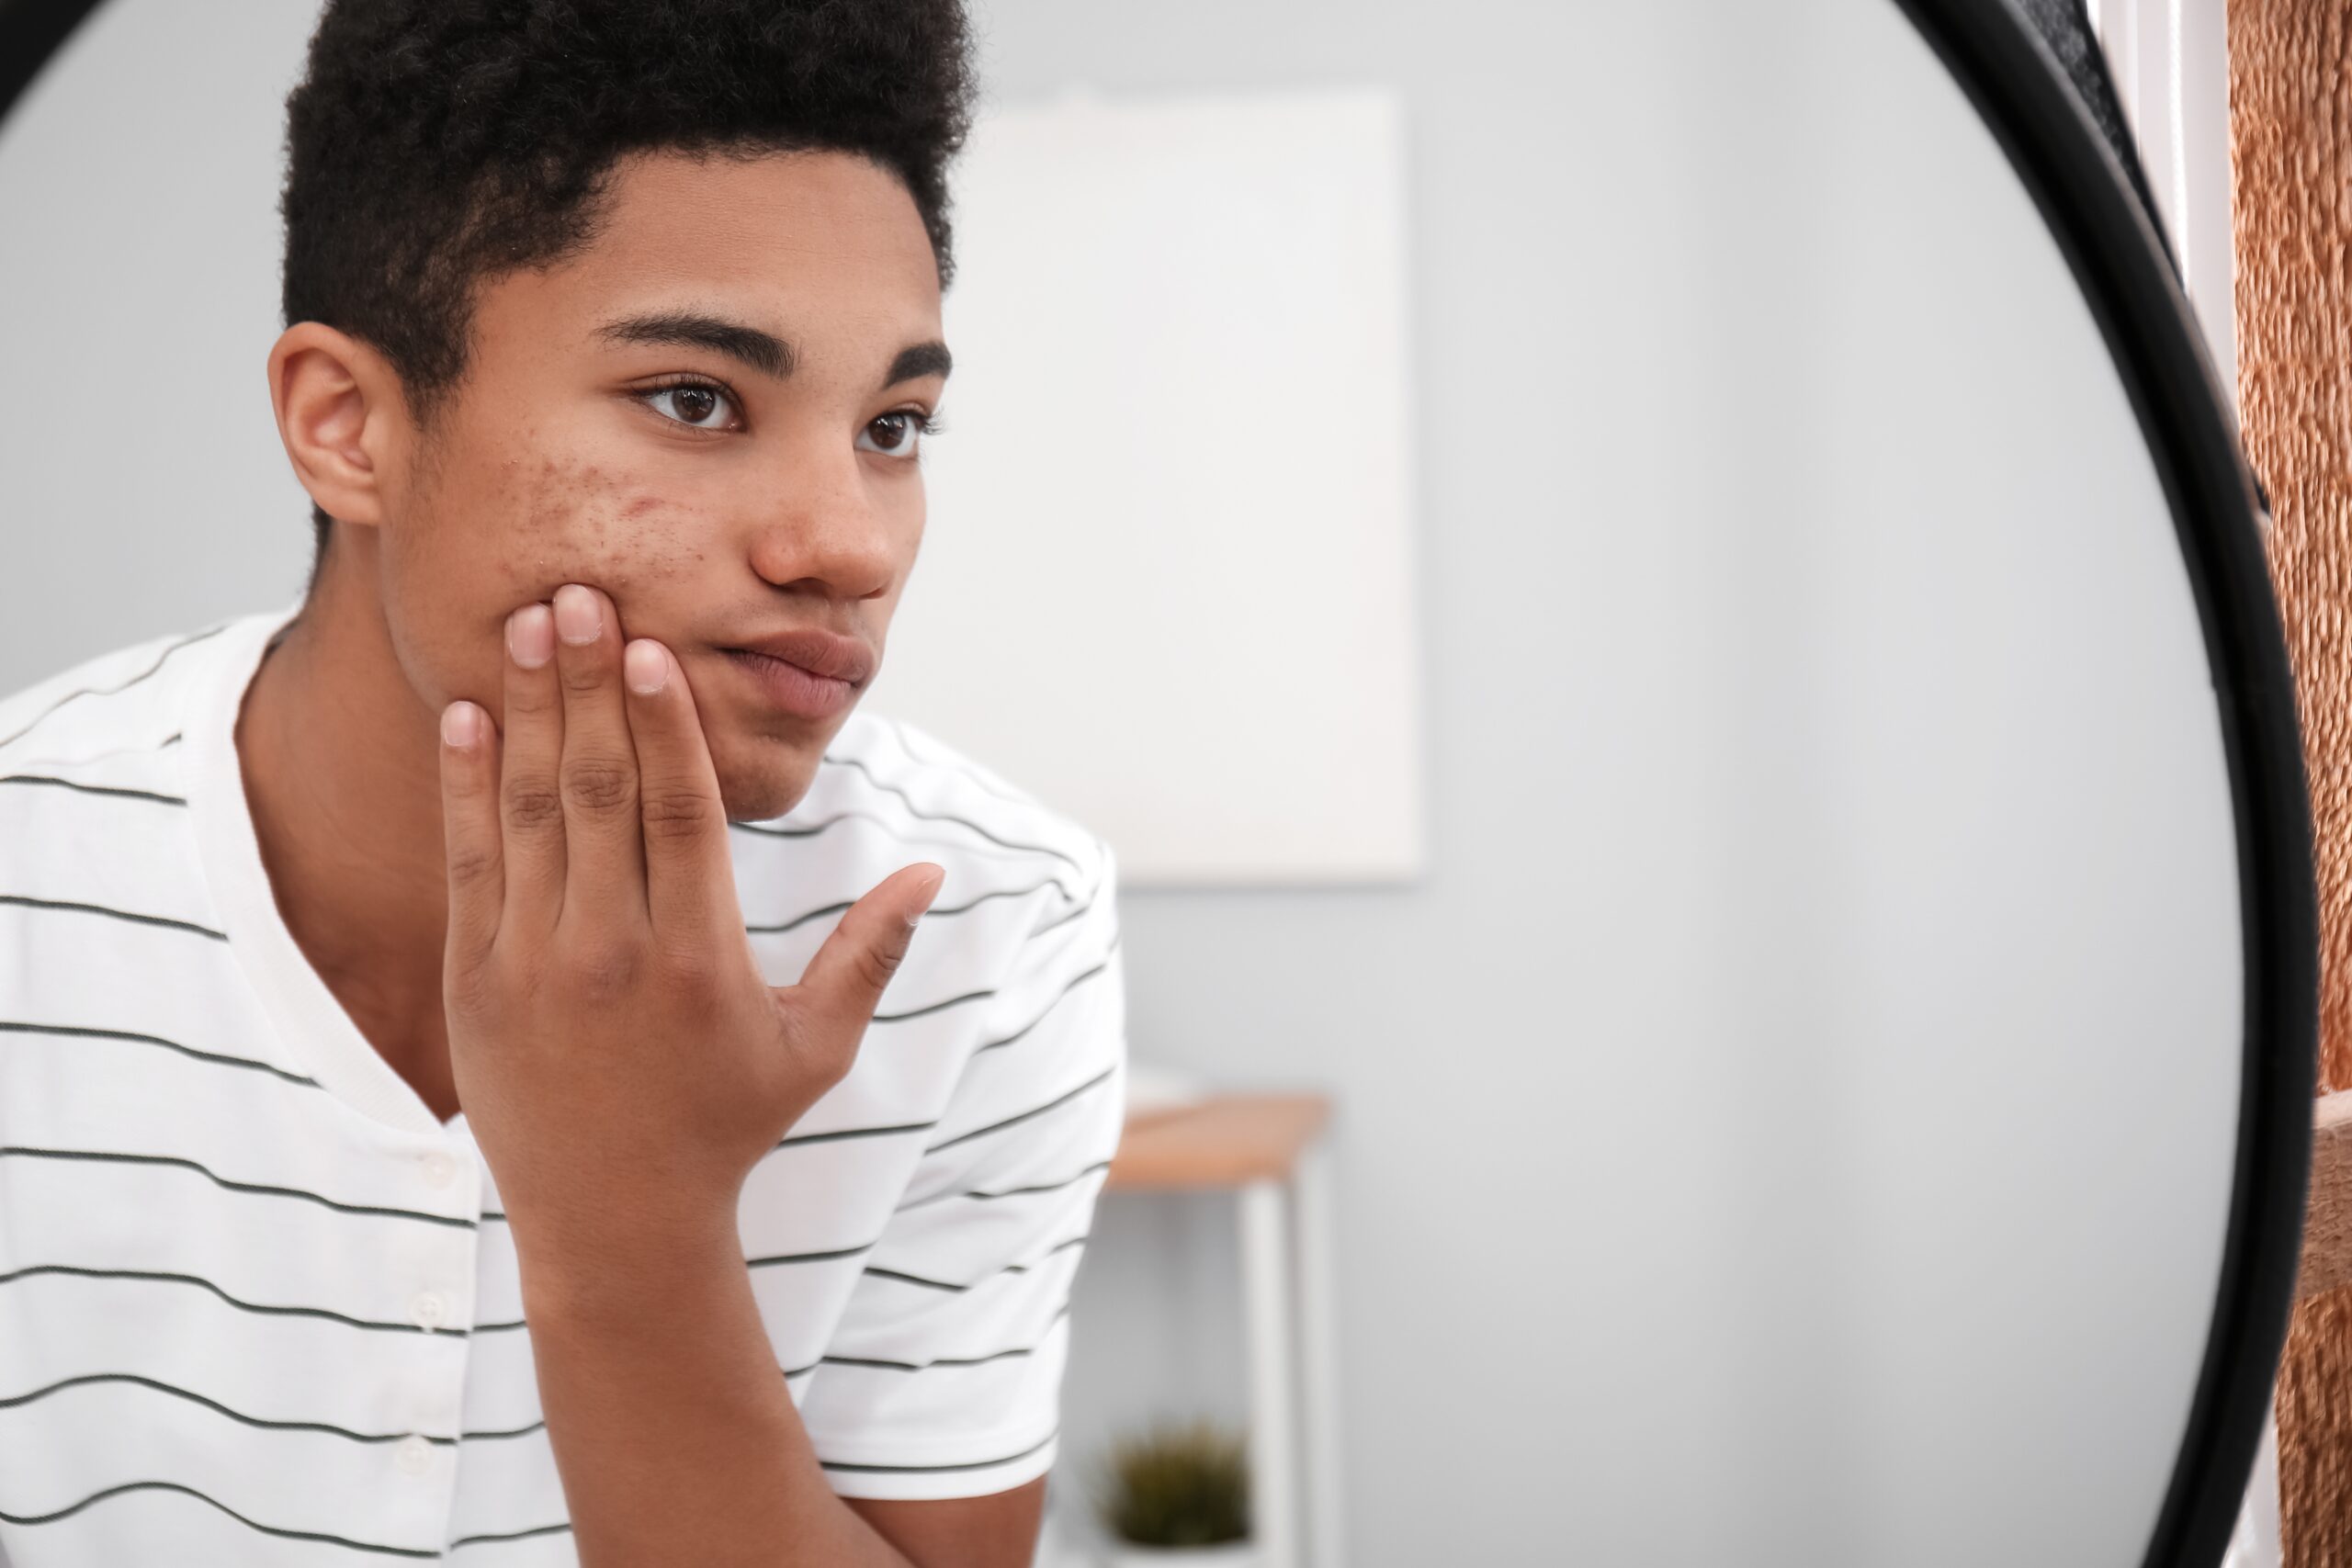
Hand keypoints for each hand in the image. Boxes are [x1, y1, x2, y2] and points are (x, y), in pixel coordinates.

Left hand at [433, 582, 943, 1269]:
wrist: (614, 1223)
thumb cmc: (728, 1126)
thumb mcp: (818, 1047)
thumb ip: (871, 953)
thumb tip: (933, 870)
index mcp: (700, 964)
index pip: (680, 819)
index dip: (665, 728)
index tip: (652, 648)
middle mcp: (612, 957)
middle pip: (599, 794)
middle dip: (590, 686)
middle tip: (579, 592)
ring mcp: (534, 967)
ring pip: (531, 813)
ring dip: (530, 711)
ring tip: (530, 624)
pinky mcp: (476, 982)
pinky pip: (469, 864)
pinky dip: (467, 786)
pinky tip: (470, 715)